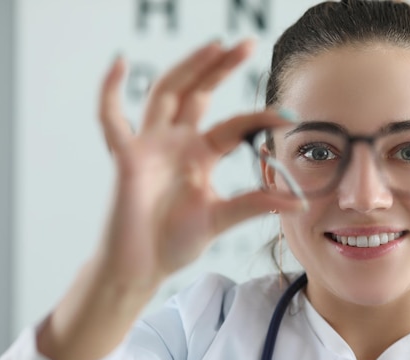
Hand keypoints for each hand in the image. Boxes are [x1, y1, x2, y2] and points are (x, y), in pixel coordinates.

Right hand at [96, 40, 302, 292]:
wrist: (143, 267)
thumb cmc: (175, 242)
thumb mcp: (222, 218)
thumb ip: (255, 204)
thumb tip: (298, 202)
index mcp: (201, 154)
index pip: (235, 124)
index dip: (262, 117)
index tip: (290, 116)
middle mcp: (177, 143)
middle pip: (199, 93)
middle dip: (221, 68)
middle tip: (247, 43)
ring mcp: (151, 146)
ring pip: (166, 93)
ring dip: (187, 67)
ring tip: (212, 45)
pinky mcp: (126, 157)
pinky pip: (111, 118)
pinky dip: (110, 90)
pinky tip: (121, 63)